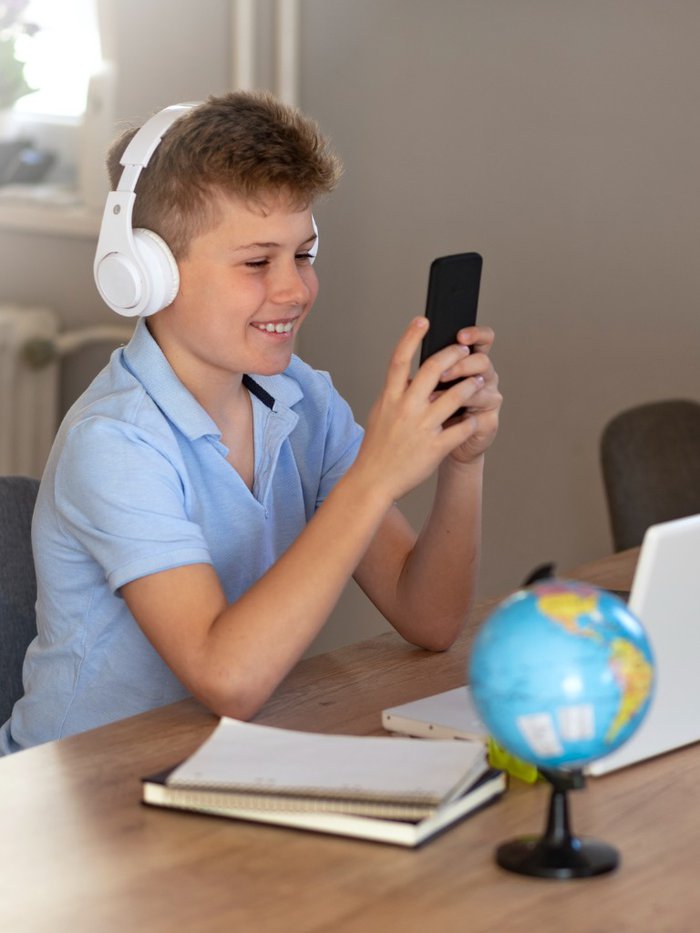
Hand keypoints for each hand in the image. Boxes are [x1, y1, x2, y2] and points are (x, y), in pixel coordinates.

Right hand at [352, 318, 500, 501]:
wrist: (374, 480)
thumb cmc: (377, 447)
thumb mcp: (380, 412)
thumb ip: (395, 392)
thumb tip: (408, 373)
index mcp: (390, 397)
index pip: (400, 359)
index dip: (411, 337)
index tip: (423, 320)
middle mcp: (406, 408)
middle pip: (433, 369)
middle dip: (453, 354)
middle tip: (464, 349)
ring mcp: (422, 427)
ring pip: (455, 396)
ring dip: (471, 384)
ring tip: (479, 379)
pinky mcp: (435, 447)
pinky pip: (462, 428)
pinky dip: (471, 420)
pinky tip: (474, 417)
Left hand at [436, 324, 501, 464]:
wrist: (434, 448)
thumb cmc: (428, 415)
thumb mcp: (423, 388)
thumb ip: (423, 371)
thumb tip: (409, 350)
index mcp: (468, 363)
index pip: (481, 339)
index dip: (475, 334)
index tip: (460, 334)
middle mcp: (482, 377)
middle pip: (481, 361)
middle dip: (461, 364)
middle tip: (442, 372)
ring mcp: (488, 399)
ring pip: (480, 388)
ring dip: (457, 391)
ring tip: (433, 398)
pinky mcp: (488, 422)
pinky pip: (478, 417)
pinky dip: (461, 419)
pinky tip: (447, 421)